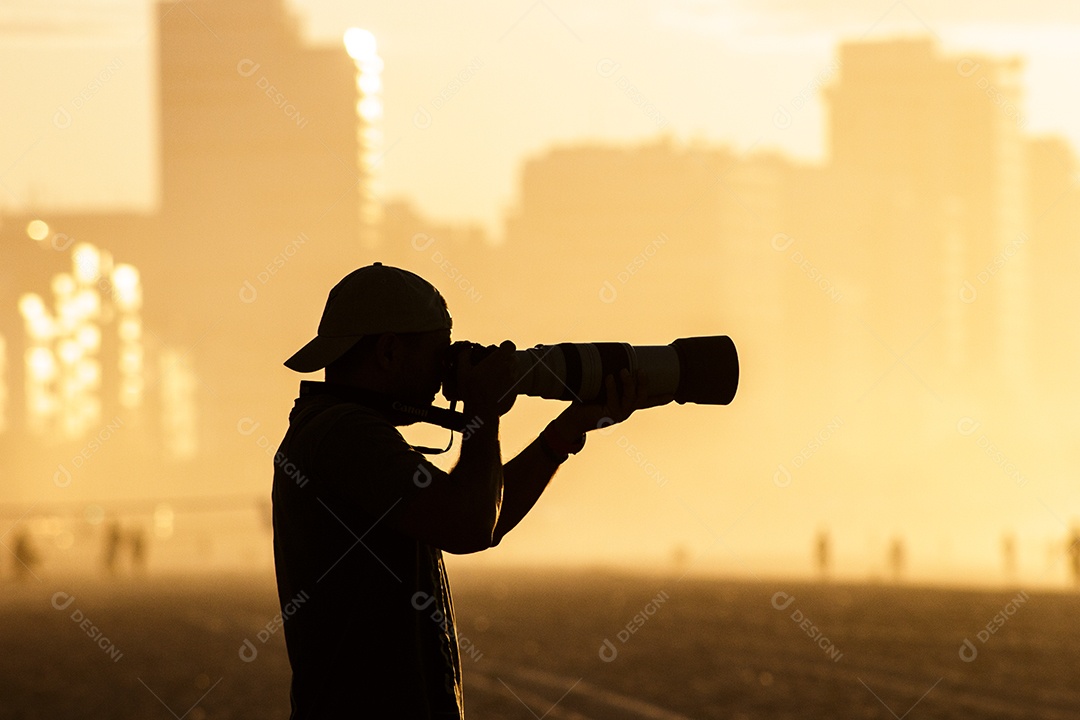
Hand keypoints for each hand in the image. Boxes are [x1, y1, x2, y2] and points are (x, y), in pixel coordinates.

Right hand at [455, 340, 517, 417]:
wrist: (482, 413)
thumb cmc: (471, 392)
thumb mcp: (463, 372)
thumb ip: (464, 356)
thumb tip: (466, 348)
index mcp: (498, 361)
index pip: (509, 345)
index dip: (504, 347)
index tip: (497, 352)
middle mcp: (509, 369)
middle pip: (513, 358)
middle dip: (505, 359)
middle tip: (494, 366)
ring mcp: (514, 381)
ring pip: (515, 370)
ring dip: (507, 371)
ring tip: (494, 378)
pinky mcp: (516, 391)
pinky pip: (514, 383)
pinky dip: (508, 384)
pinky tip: (496, 389)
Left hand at [552, 368, 672, 438]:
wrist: (571, 420)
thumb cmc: (584, 401)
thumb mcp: (598, 387)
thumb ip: (607, 377)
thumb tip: (609, 356)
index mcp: (625, 404)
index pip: (646, 401)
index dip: (659, 398)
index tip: (673, 394)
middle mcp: (624, 411)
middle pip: (642, 398)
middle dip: (644, 384)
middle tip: (642, 371)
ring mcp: (618, 415)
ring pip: (630, 399)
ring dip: (629, 384)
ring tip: (624, 371)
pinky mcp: (608, 417)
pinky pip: (613, 400)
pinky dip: (612, 388)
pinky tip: (609, 378)